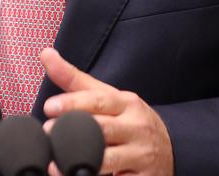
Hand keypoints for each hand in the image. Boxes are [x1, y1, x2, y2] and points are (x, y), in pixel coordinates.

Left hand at [40, 48, 173, 175]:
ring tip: (56, 165)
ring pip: (108, 160)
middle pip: (102, 129)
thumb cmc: (130, 121)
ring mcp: (141, 155)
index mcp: (127, 104)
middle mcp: (136, 128)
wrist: (172, 149)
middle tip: (48, 133)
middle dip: (73, 132)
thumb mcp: (108, 98)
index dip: (73, 103)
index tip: (49, 107)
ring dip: (82, 162)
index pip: (99, 101)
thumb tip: (46, 54)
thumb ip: (76, 80)